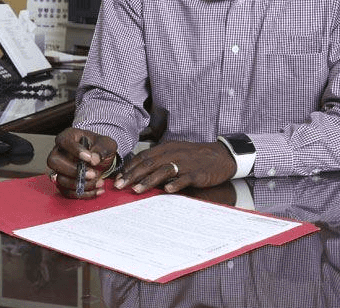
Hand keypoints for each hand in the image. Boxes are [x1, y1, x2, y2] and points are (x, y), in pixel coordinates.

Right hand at [46, 128, 117, 198]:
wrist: (100, 160)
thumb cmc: (100, 148)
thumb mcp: (106, 144)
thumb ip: (102, 149)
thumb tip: (94, 159)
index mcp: (67, 137)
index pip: (63, 141)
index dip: (75, 150)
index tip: (90, 158)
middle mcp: (59, 152)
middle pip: (54, 162)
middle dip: (74, 170)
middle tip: (93, 173)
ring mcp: (59, 168)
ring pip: (59, 179)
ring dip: (80, 184)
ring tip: (98, 181)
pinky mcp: (63, 181)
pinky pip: (66, 191)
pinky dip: (82, 193)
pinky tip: (96, 189)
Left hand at [114, 141, 235, 193]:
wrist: (221, 156)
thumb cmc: (195, 156)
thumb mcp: (175, 152)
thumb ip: (159, 159)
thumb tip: (139, 170)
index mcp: (167, 148)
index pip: (143, 156)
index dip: (130, 167)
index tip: (118, 177)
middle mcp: (174, 153)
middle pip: (149, 164)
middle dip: (132, 175)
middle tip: (120, 185)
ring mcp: (186, 163)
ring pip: (164, 171)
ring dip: (148, 181)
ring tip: (136, 190)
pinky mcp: (198, 173)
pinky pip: (185, 178)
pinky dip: (175, 184)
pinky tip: (166, 190)